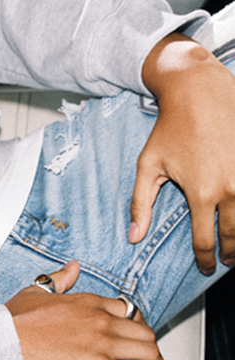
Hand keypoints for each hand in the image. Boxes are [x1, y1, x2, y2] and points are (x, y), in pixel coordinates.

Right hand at [5, 260, 177, 359]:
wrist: (1, 348)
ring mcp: (104, 346)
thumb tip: (74, 266)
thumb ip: (60, 279)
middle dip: (151, 348)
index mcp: (88, 302)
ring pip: (150, 354)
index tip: (134, 337)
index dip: (136, 325)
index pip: (128, 310)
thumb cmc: (11, 324)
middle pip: (145, 332)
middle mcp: (102, 321)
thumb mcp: (35, 292)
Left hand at [130, 33, 234, 273]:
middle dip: (229, 253)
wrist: (198, 93)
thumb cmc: (170, 128)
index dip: (205, 259)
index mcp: (201, 193)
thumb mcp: (148, 164)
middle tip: (226, 260)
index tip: (205, 266)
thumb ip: (140, 203)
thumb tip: (133, 237)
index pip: (205, 242)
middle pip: (233, 236)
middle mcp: (230, 189)